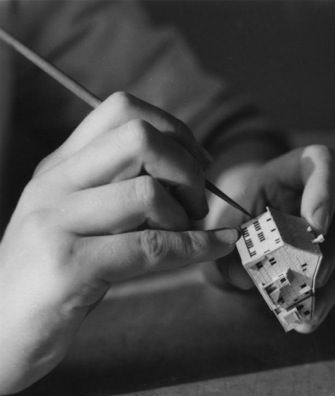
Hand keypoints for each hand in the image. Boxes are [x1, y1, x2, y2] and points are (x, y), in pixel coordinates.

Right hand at [0, 92, 238, 393]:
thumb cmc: (52, 276)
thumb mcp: (83, 221)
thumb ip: (125, 195)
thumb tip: (193, 184)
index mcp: (61, 166)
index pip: (124, 110)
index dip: (175, 131)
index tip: (198, 165)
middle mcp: (56, 184)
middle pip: (140, 138)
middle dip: (187, 168)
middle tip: (196, 204)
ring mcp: (56, 222)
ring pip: (147, 192)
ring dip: (185, 216)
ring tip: (184, 236)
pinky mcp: (68, 267)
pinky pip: (148, 247)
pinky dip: (193, 247)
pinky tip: (213, 248)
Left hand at [204, 145, 334, 332]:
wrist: (243, 228)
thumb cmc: (235, 217)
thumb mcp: (224, 225)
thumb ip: (225, 245)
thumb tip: (241, 278)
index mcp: (293, 169)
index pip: (321, 161)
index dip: (325, 190)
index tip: (315, 226)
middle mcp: (322, 190)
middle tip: (316, 276)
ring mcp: (334, 219)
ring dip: (333, 279)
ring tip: (309, 310)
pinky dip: (325, 298)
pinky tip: (308, 320)